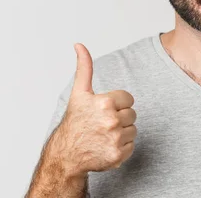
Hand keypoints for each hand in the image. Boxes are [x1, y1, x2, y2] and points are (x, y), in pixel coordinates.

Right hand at [49, 43, 136, 177]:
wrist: (67, 154)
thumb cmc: (75, 121)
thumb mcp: (79, 92)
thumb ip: (84, 67)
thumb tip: (79, 45)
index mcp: (105, 102)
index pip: (129, 99)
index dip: (117, 103)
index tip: (104, 109)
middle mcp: (111, 120)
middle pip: (132, 114)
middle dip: (120, 117)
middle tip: (103, 123)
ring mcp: (115, 139)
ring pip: (133, 130)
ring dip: (122, 132)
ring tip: (104, 134)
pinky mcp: (118, 155)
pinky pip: (132, 145)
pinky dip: (122, 147)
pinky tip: (107, 146)